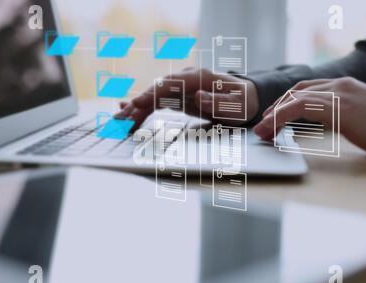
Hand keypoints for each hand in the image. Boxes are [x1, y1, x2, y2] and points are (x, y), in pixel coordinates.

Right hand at [115, 68, 259, 126]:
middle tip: (120, 120)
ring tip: (119, 122)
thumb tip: (198, 96)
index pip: (171, 85)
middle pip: (157, 90)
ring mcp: (181, 87)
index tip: (137, 104)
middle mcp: (187, 79)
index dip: (152, 94)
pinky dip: (143, 107)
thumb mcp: (237, 105)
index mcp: (200, 78)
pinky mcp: (179, 97)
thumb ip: (218, 101)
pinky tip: (128, 110)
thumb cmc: (243, 102)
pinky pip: (157, 101)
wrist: (246, 98)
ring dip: (136, 109)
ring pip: (154, 96)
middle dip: (137, 105)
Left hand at [254, 77, 365, 164]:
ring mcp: (340, 94)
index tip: (273, 118)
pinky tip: (273, 128)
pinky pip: (301, 107)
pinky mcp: (340, 107)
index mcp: (345, 86)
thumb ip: (340, 113)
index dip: (285, 103)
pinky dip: (281, 116)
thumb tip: (322, 121)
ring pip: (295, 98)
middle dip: (276, 108)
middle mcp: (340, 85)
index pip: (306, 89)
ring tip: (261, 131)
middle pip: (296, 91)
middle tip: (262, 125)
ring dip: (273, 115)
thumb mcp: (361, 117)